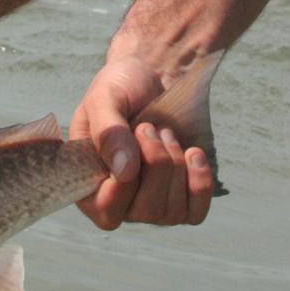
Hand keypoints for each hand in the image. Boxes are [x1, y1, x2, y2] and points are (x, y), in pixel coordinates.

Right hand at [68, 55, 213, 228]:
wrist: (153, 77)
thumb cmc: (120, 89)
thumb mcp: (104, 100)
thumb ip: (107, 133)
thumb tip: (124, 172)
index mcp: (90, 184)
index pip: (105, 213)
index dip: (121, 190)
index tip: (132, 143)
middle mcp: (119, 202)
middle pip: (145, 211)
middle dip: (155, 163)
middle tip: (148, 128)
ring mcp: (151, 204)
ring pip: (172, 212)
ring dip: (174, 166)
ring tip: (164, 134)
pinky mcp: (181, 198)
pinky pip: (195, 212)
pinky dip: (199, 182)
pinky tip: (192, 153)